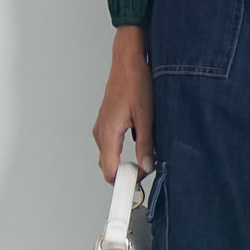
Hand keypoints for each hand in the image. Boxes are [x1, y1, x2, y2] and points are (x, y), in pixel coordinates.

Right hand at [92, 25, 154, 181]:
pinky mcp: (107, 122)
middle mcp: (101, 132)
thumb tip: (148, 165)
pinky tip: (139, 146)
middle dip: (126, 175)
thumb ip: (146, 143)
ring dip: (125, 162)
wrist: (127, 60)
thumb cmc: (135, 82)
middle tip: (145, 175)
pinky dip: (122, 151)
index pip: (109, 171)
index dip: (122, 183)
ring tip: (145, 161)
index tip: (135, 190)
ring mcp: (102, 127)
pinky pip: (111, 145)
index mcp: (108, 133)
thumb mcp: (146, 116)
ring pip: (110, 156)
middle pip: (108, 166)